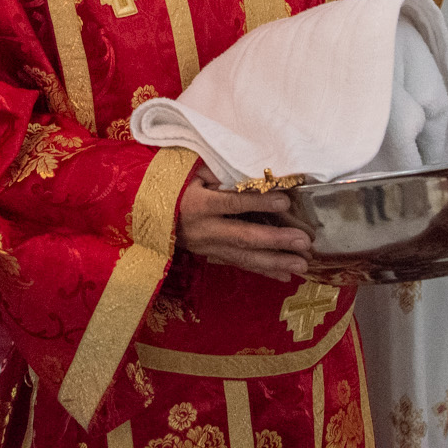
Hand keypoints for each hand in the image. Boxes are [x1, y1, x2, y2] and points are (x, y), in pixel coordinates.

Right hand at [176, 166, 311, 280]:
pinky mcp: (210, 256)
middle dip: (276, 241)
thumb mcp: (189, 172)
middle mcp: (204, 230)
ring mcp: (207, 247)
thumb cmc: (173, 186)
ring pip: (244, 258)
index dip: (259, 202)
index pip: (233, 203)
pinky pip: (239, 265)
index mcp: (198, 205)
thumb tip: (251, 173)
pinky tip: (284, 276)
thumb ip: (217, 172)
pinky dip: (262, 271)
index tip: (285, 200)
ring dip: (275, 263)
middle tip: (303, 242)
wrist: (143, 214)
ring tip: (301, 265)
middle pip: (243, 237)